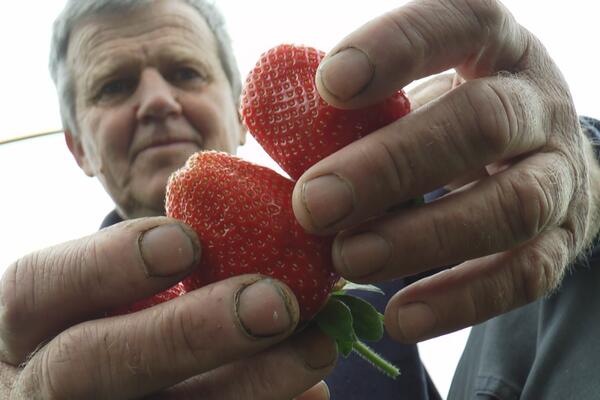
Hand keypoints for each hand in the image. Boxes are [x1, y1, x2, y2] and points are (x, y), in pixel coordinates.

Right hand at [0, 217, 334, 398]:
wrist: (92, 391)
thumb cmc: (114, 320)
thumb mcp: (114, 292)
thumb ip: (165, 267)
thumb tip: (271, 253)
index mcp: (29, 325)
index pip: (41, 289)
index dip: (109, 263)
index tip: (187, 242)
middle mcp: (39, 384)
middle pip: (90, 365)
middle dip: (188, 332)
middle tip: (276, 304)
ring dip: (248, 386)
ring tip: (316, 351)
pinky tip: (309, 395)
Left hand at [292, 0, 599, 342]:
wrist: (536, 161)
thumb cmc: (444, 121)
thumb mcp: (410, 98)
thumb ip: (358, 112)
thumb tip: (277, 134)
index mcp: (493, 48)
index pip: (456, 22)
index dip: (396, 48)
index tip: (327, 86)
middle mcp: (537, 105)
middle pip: (480, 124)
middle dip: (391, 166)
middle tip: (313, 204)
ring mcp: (561, 174)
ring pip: (510, 206)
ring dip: (421, 238)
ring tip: (347, 262)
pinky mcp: (564, 241)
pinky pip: (524, 275)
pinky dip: (460, 301)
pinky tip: (401, 318)